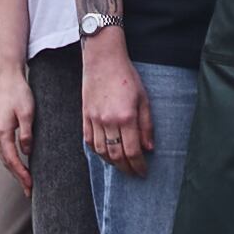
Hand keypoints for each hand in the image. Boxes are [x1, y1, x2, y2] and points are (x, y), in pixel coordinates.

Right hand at [0, 65, 34, 187]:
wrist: (8, 78)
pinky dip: (11, 159)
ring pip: (4, 156)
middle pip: (6, 162)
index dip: (21, 174)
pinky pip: (4, 149)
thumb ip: (27, 134)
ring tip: (26, 181)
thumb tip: (27, 152)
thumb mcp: (28, 113)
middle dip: (18, 177)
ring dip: (14, 169)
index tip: (30, 185)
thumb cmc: (19, 93)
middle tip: (30, 190)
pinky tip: (19, 164)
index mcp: (2, 132)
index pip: (12, 160)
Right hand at [83, 33, 152, 171]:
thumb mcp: (143, 98)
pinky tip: (105, 153)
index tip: (143, 172)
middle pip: (116, 156)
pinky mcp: (85, 116)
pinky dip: (97, 151)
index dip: (138, 166)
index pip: (133, 151)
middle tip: (134, 174)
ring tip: (121, 165)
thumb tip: (149, 148)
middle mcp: (109, 122)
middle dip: (126, 169)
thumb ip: (146, 125)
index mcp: (126, 117)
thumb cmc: (126, 76)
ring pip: (101, 152)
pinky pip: (89, 141)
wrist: (103, 60)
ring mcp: (94, 120)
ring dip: (112, 163)